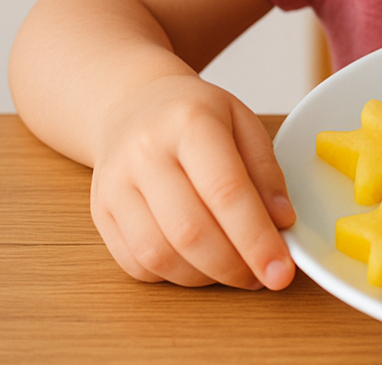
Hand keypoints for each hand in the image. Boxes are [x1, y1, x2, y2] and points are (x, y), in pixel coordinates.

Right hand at [89, 74, 296, 288]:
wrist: (134, 104)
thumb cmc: (197, 115)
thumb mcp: (244, 122)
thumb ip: (266, 172)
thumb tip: (281, 223)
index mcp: (189, 122)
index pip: (226, 191)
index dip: (256, 239)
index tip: (281, 270)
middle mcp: (144, 154)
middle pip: (190, 231)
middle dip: (233, 266)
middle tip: (262, 277)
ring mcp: (114, 186)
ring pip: (159, 254)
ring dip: (205, 277)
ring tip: (235, 270)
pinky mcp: (99, 213)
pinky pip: (135, 263)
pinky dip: (174, 276)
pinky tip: (199, 264)